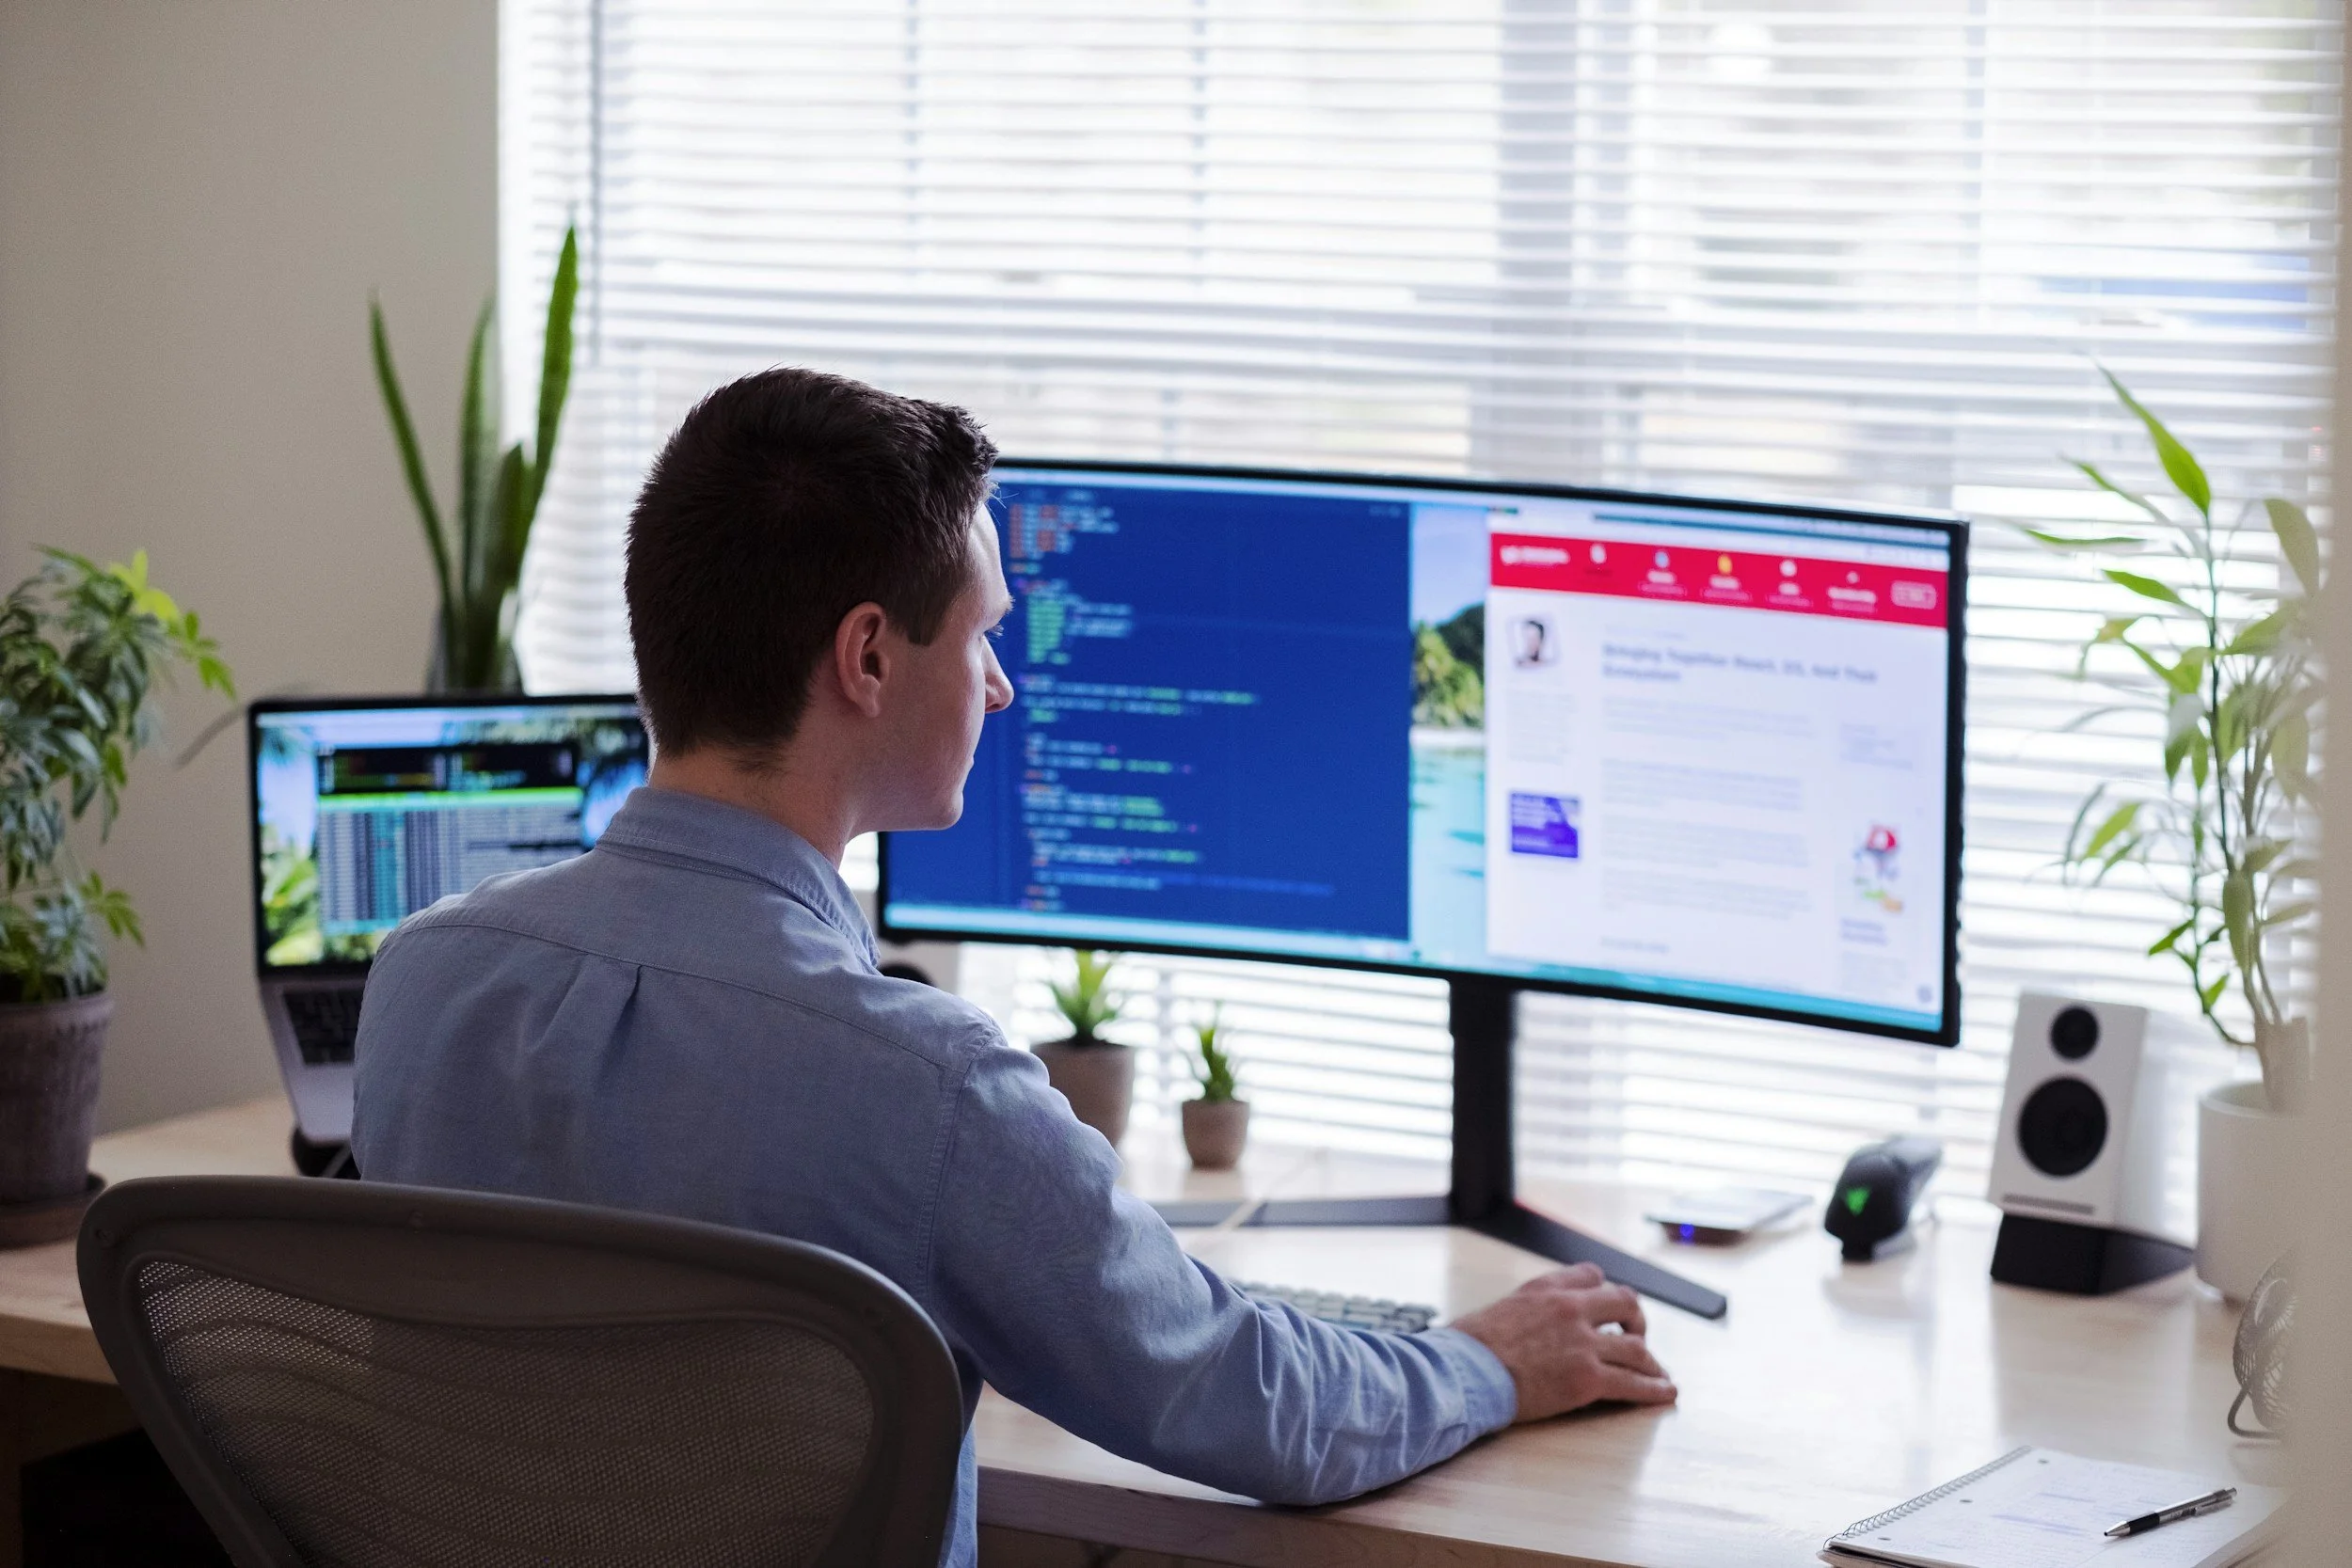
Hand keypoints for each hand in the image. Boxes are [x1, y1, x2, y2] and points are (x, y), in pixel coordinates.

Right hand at [1450, 1263, 1676, 1421]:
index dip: (1603, 1291)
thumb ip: (1525, 1308)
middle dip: (1637, 1321)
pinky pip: (1632, 1384)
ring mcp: (1583, 1344)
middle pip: (1626, 1303)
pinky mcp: (1587, 1379)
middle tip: (1638, 1336)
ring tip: (1658, 1372)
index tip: (1607, 1307)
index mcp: (1547, 1288)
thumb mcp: (1498, 1308)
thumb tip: (1520, 1320)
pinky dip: (1654, 1389)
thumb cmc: (1469, 1346)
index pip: (1591, 1275)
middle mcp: (1571, 1309)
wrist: (1464, 1371)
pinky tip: (1666, 1393)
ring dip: (1650, 1361)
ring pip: (1635, 1347)